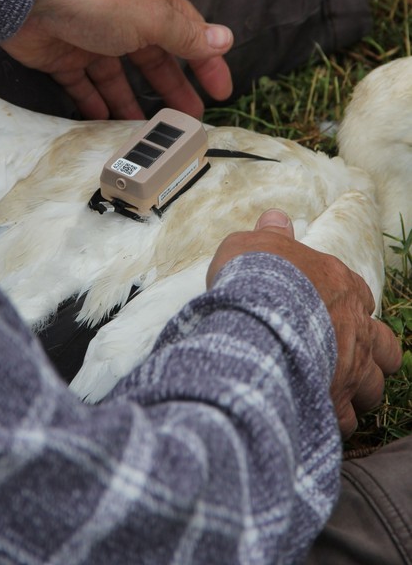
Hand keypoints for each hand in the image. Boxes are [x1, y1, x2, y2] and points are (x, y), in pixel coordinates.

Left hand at [1, 0, 233, 118]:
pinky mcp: (63, 59)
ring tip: (147, 132)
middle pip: (155, 62)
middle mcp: (125, 22)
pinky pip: (84, 88)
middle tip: (188, 121)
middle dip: (173, 90)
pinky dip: (95, 105)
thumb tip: (225, 40)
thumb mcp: (152, 18)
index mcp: (152, 6)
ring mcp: (92, 41)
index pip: (189, 37)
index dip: (208, 64)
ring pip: (119, 79)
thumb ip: (186, 36)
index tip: (222, 93)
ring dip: (134, 104)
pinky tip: (106, 123)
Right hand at [206, 209, 401, 437]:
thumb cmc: (258, 277)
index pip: (362, 296)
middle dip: (372, 355)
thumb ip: (269, 235)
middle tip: (348, 357)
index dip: (351, 306)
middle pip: (384, 347)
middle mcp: (355, 327)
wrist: (257, 315)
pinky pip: (346, 419)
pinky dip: (335, 419)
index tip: (334, 311)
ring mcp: (350, 366)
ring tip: (338, 392)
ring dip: (359, 391)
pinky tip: (317, 415)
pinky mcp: (335, 399)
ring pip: (375, 387)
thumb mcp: (255, 244)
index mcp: (340, 285)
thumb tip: (275, 219)